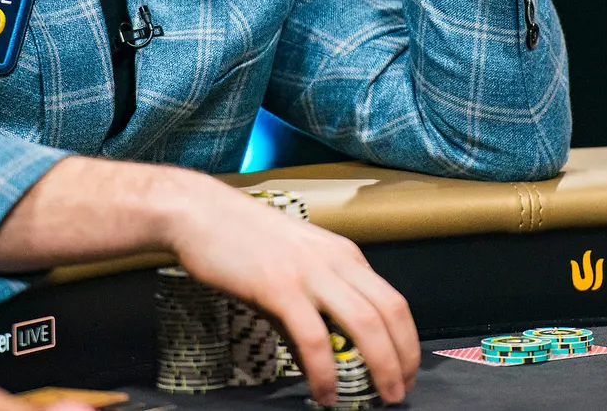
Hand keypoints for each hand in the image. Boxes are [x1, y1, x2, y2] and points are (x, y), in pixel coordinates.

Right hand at [163, 173, 418, 405]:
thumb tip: (316, 362)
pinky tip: (326, 392)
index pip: (393, 300)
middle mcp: (335, 260)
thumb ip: (308, 314)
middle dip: (403, 358)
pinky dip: (326, 371)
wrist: (200, 213)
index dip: (407, 340)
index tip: (405, 370)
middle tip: (401, 392)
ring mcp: (309, 272)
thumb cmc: (241, 240)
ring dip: (381, 365)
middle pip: (390, 312)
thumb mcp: (290, 272)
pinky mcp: (280, 287)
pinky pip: (315, 337)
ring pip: (364, 323)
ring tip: (383, 396)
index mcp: (343, 254)